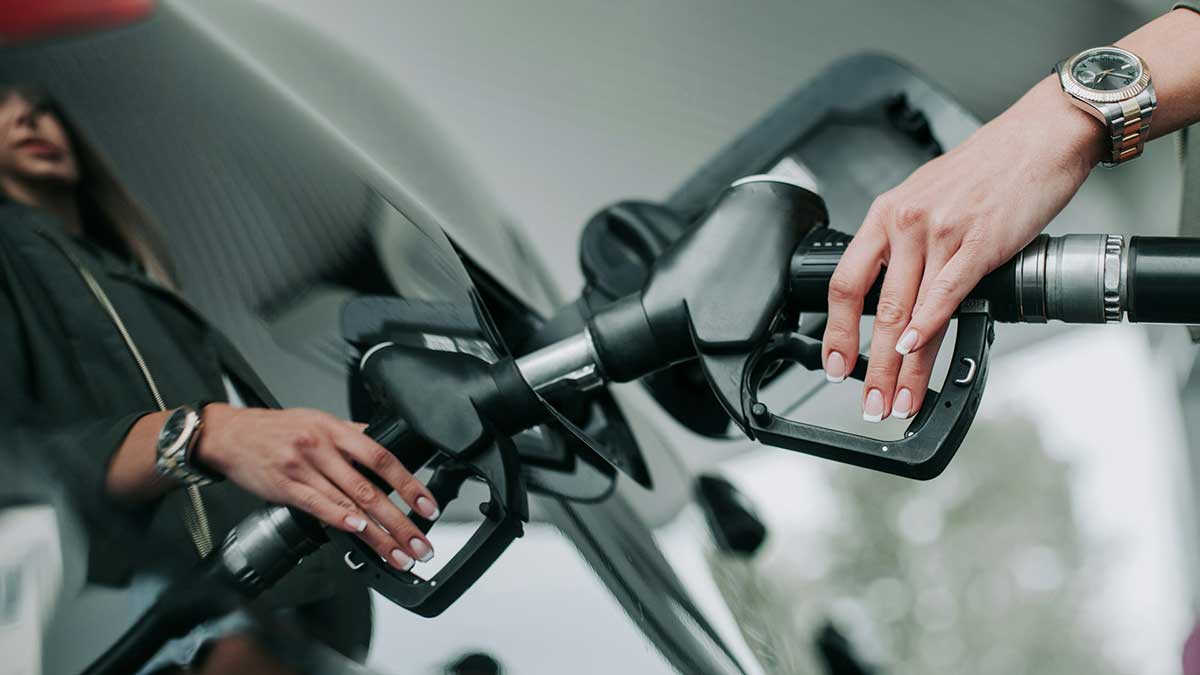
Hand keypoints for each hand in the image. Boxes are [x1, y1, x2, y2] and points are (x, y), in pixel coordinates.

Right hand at [196, 404, 439, 570]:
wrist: (231, 434)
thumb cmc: (277, 429)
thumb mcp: (320, 420)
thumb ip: (352, 434)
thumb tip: (385, 444)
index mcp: (337, 431)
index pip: (383, 458)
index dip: (409, 485)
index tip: (428, 506)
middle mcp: (323, 449)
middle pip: (371, 489)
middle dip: (400, 522)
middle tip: (419, 544)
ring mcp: (303, 468)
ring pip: (349, 504)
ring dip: (377, 534)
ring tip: (398, 555)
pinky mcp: (285, 487)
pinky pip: (317, 505)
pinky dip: (340, 519)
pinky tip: (359, 532)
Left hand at [821, 78, 1103, 421]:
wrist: (1038, 136)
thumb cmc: (987, 167)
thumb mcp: (926, 197)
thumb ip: (906, 241)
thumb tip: (896, 289)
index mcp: (886, 214)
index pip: (845, 281)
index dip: (837, 330)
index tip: (836, 364)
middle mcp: (905, 222)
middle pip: (878, 309)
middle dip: (872, 367)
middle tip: (870, 402)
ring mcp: (939, 233)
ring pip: (909, 312)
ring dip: (903, 367)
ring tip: (898, 400)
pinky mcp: (977, 243)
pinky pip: (945, 293)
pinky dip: (929, 328)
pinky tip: (918, 353)